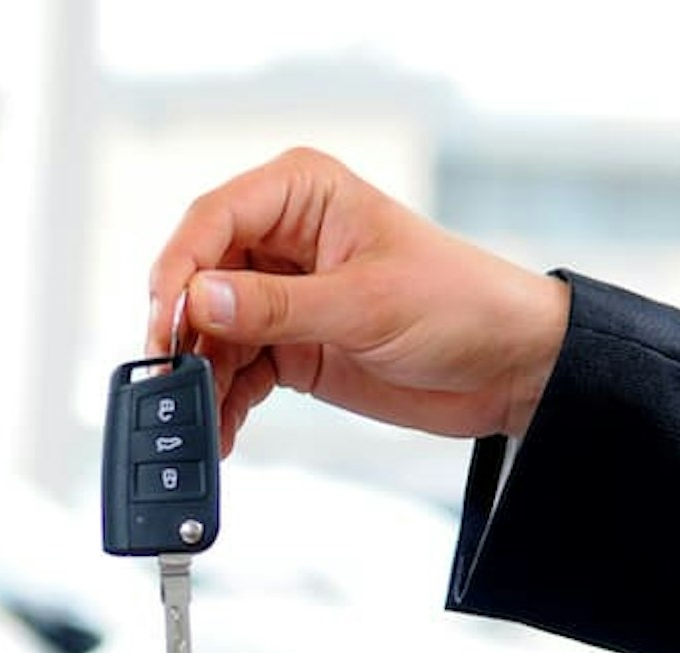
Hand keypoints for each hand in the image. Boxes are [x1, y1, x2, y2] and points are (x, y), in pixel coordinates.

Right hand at [148, 147, 571, 452]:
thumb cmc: (462, 304)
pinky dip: (225, 402)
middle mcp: (283, 238)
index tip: (168, 320)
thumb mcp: (367, 304)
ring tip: (195, 419)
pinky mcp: (291, 345)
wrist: (511, 367)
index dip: (181, 269)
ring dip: (200, 377)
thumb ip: (277, 306)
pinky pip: (238, 370)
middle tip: (170, 378)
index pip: (214, 219)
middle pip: (200, 278)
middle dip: (182, 332)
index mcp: (303, 195)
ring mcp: (284, 295)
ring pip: (212, 332)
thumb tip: (201, 301)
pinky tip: (220, 431)